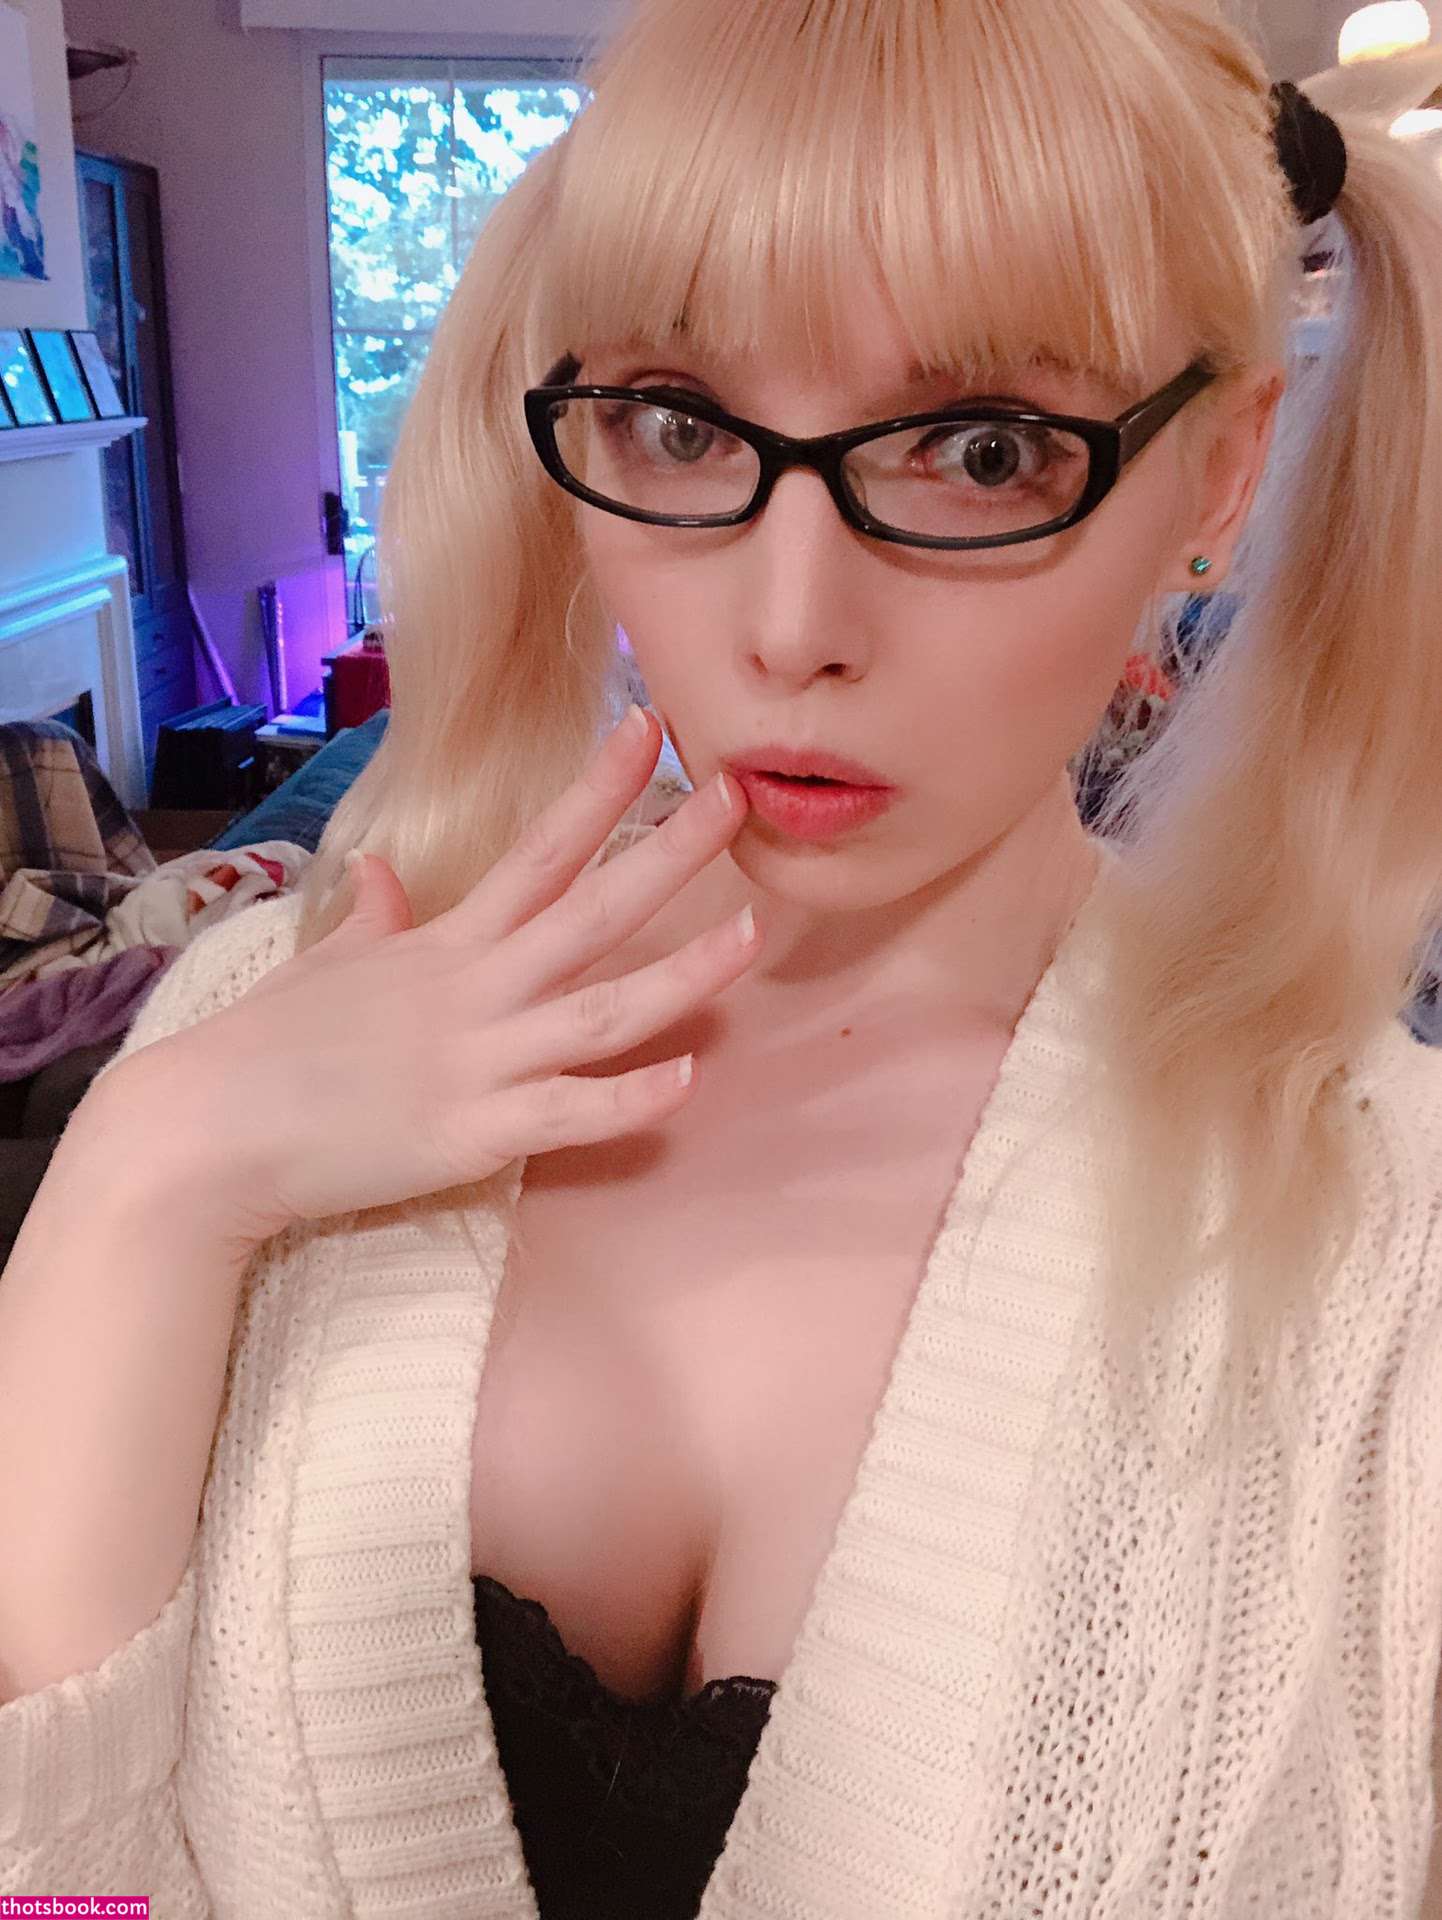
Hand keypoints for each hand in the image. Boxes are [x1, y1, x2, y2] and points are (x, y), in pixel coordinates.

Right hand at [121, 709, 759, 1249]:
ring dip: (683, 973)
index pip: (541, 850)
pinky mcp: (471, 1134)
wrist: (208, 1131)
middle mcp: (476, 988)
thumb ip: (373, 921)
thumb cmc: (268, 1046)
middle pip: (592, 910)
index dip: (600, 789)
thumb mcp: (327, 966)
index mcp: (447, 944)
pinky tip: (689, 1079)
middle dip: (670, 853)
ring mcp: (478, 1059)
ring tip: (752, 932)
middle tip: (737, 799)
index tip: (652, 731)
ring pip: (602, 1009)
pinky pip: (565, 1114)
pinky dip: (626, 1099)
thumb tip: (382, 873)